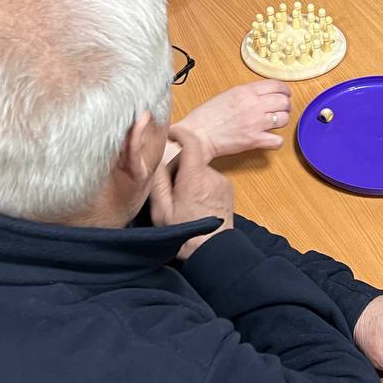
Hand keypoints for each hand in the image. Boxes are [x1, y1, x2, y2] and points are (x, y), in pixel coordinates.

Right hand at [150, 124, 233, 259]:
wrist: (213, 250)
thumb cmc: (185, 233)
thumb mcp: (161, 210)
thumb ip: (157, 181)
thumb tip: (155, 161)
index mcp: (194, 178)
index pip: (191, 142)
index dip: (179, 133)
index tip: (169, 132)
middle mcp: (211, 175)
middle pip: (191, 158)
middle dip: (178, 168)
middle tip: (169, 190)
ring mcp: (221, 181)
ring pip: (199, 170)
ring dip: (189, 178)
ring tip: (182, 201)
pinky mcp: (227, 188)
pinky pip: (209, 179)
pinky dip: (200, 185)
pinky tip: (195, 204)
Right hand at [174, 80, 291, 155]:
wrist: (198, 134)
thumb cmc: (207, 116)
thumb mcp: (227, 95)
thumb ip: (247, 93)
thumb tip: (262, 95)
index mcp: (246, 91)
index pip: (276, 85)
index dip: (284, 90)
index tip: (285, 94)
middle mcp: (254, 105)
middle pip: (284, 102)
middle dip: (285, 106)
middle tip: (281, 110)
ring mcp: (256, 123)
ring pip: (284, 119)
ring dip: (281, 122)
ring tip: (273, 124)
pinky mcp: (254, 140)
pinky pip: (277, 141)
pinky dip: (276, 141)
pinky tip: (269, 139)